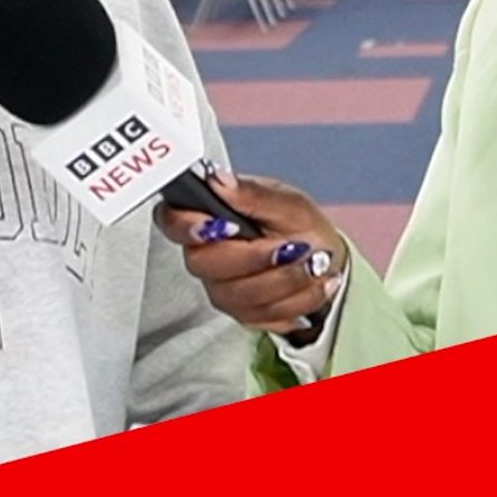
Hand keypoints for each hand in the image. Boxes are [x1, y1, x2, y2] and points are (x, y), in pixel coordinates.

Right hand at [154, 170, 347, 335]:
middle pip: (205, 265)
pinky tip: (316, 282)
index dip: (188, 227)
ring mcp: (223, 289)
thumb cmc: (301, 225)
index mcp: (210, 217)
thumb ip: (253, 194)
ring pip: (239, 296)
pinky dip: (299, 299)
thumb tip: (218, 180)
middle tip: (294, 247)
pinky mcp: (244, 314)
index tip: (228, 226)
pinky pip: (265, 316)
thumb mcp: (287, 201)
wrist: (325, 258)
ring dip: (286, 280)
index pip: (172, 221)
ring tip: (316, 262)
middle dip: (256, 258)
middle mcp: (208, 256)